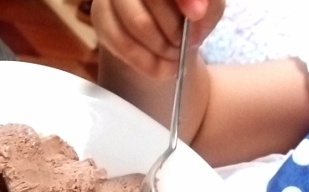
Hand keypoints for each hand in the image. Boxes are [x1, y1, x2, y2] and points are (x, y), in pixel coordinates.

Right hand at [91, 0, 224, 78]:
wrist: (162, 34)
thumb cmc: (187, 14)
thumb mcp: (208, 8)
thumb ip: (209, 4)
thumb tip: (197, 12)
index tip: (197, 15)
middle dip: (173, 29)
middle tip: (183, 45)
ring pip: (136, 22)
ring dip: (160, 48)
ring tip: (173, 58)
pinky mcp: (100, 15)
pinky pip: (120, 42)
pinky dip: (145, 61)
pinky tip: (160, 68)